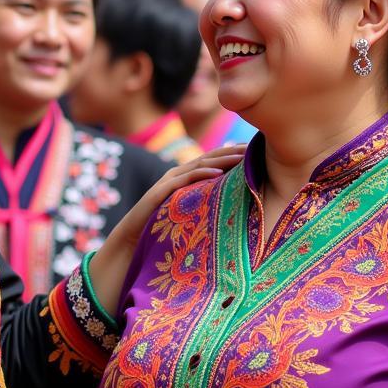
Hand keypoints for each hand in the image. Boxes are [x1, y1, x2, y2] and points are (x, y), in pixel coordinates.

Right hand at [87, 145, 245, 314]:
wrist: (131, 241)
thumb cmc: (162, 231)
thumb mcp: (189, 215)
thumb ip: (204, 206)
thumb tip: (232, 211)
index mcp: (185, 178)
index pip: (213, 161)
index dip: (233, 154)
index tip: (256, 150)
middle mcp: (177, 175)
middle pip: (209, 158)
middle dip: (232, 151)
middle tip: (254, 145)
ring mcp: (168, 182)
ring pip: (199, 165)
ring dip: (222, 160)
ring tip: (242, 157)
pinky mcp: (160, 192)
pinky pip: (184, 180)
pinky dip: (201, 175)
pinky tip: (218, 174)